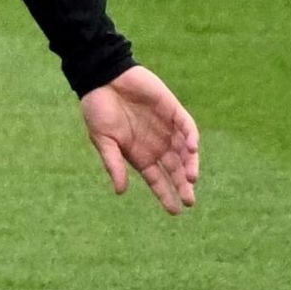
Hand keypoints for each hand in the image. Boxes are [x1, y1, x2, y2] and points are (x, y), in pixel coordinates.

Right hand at [81, 66, 201, 211]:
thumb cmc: (98, 110)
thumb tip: (121, 192)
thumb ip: (113, 164)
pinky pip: (187, 127)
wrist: (103, 79)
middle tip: (189, 201)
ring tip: (191, 179)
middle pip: (175, 169)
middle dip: (183, 185)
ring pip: (185, 152)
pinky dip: (191, 138)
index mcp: (140, 154)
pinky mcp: (173, 110)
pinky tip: (192, 150)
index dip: (166, 194)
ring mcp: (167, 128)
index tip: (175, 210)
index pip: (157, 179)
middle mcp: (157, 144)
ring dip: (190, 165)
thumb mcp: (103, 141)